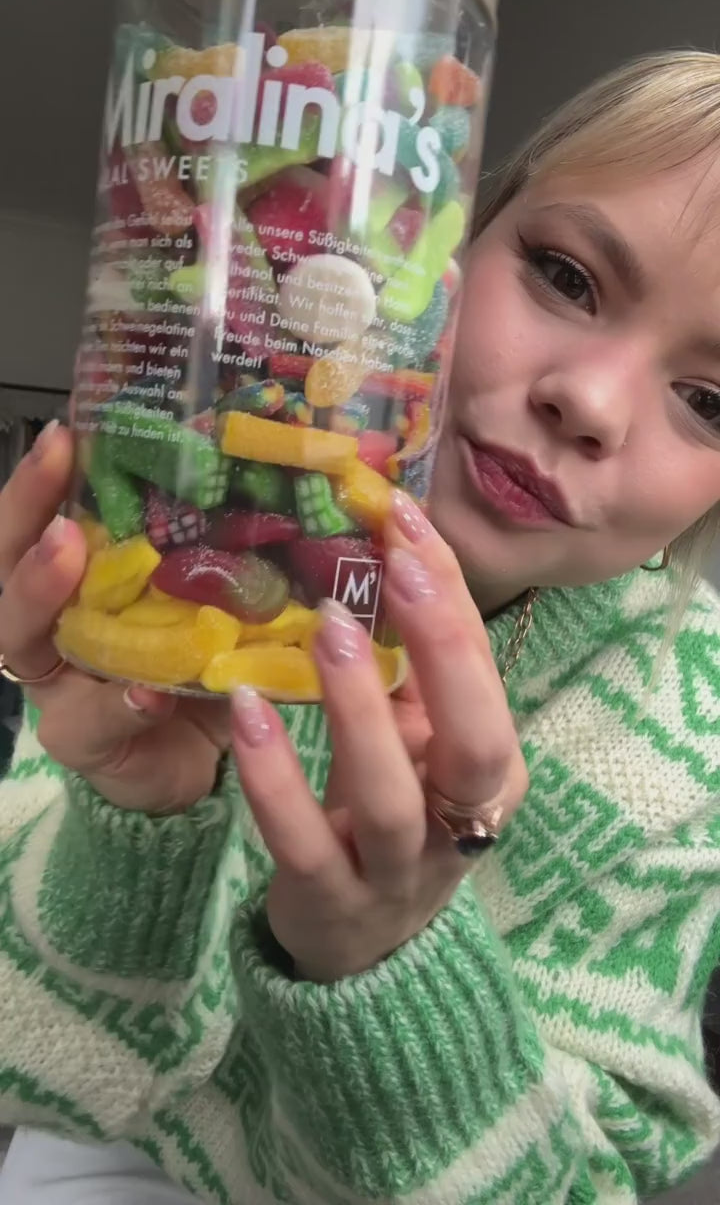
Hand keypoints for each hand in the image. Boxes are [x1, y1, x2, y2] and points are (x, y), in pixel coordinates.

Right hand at [0, 423, 229, 811]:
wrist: (205, 756)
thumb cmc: (201, 662)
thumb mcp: (208, 598)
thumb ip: (217, 551)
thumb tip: (277, 475)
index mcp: (78, 580)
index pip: (39, 519)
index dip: (38, 481)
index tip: (64, 434)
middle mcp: (51, 624)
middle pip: (7, 567)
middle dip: (27, 522)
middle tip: (63, 495)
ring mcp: (56, 682)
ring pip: (23, 636)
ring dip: (45, 592)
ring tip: (69, 553)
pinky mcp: (81, 740)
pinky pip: (89, 720)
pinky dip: (120, 703)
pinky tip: (146, 690)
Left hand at [231, 493, 528, 982]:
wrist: (367, 949)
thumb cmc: (396, 815)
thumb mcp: (416, 744)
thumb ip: (412, 668)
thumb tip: (384, 551)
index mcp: (492, 769)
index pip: (486, 674)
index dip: (451, 597)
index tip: (405, 518)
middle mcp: (461, 821)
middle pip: (478, 742)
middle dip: (444, 649)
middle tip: (394, 565)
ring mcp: (398, 870)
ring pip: (394, 798)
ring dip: (359, 710)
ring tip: (327, 630)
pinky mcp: (331, 903)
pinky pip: (305, 842)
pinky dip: (276, 777)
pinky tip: (245, 709)